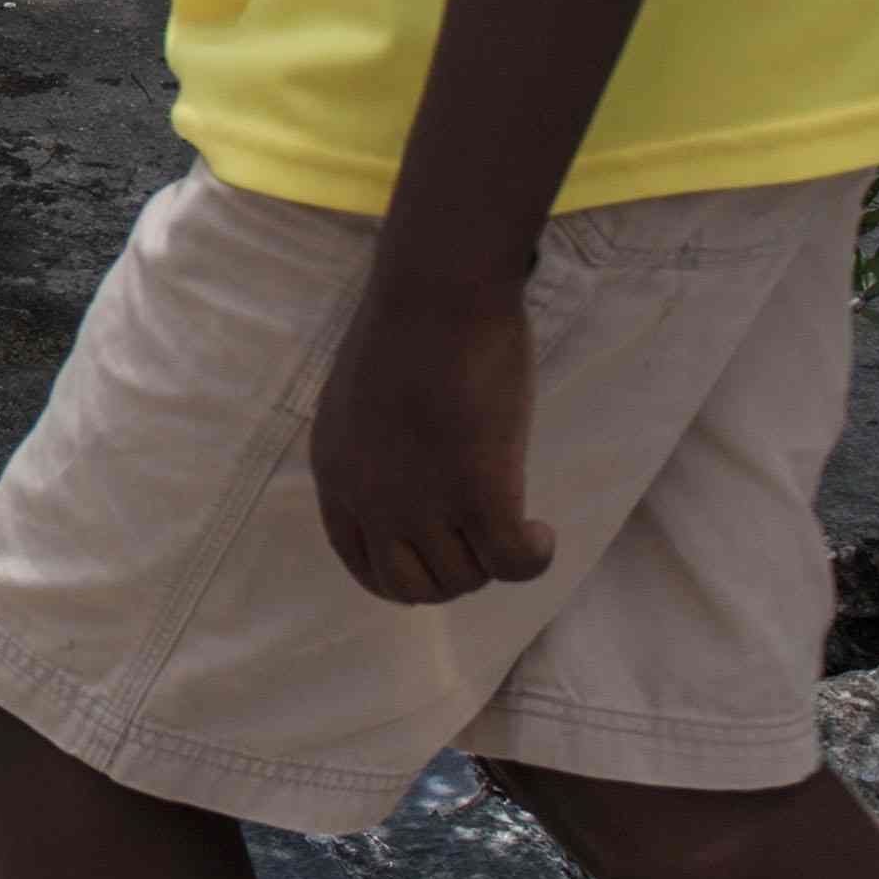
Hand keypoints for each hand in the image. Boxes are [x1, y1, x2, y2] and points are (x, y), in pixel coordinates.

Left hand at [308, 272, 556, 605]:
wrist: (435, 291)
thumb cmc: (409, 329)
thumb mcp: (364, 401)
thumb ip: (377, 451)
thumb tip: (413, 477)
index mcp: (337, 474)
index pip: (362, 564)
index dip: (407, 574)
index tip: (443, 551)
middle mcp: (371, 498)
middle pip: (413, 587)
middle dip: (455, 576)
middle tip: (485, 536)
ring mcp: (422, 499)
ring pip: (463, 579)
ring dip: (494, 562)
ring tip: (514, 519)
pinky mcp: (477, 488)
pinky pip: (511, 563)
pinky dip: (532, 558)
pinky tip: (541, 529)